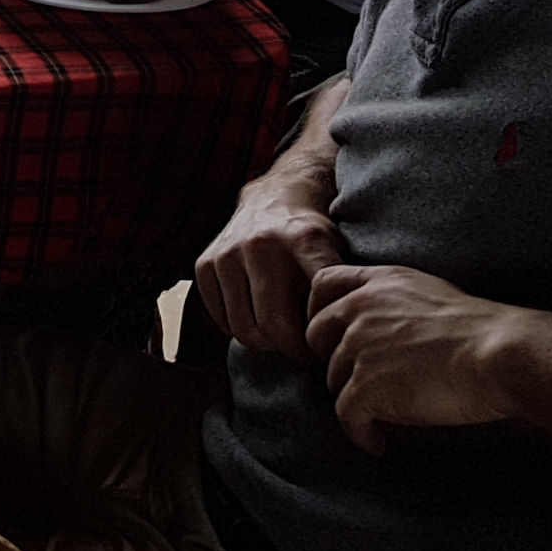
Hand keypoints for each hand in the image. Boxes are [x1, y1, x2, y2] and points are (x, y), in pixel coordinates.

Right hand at [196, 171, 344, 357]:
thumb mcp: (338, 252)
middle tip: (305, 353)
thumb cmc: (312, 237)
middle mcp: (262, 244)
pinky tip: (258, 319)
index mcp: (304, 239)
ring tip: (283, 338)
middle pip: (274, 326)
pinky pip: (222, 321)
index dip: (319, 341)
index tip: (326, 348)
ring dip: (266, 345)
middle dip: (293, 351)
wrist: (274, 197)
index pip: (313, 310)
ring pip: (245, 329)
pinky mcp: (205, 263)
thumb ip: (340, 290)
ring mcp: (229, 253)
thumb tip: (346, 341)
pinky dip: (240, 330)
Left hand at [305, 263, 525, 453]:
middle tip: (351, 379)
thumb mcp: (428, 291)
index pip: (324, 283)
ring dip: (350, 398)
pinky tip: (376, 443)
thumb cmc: (480, 330)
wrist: (498, 354)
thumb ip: (395, 299)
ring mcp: (360, 348)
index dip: (318, 308)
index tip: (328, 332)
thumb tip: (385, 320)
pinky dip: (359, 433)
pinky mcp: (367, 386)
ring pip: (333, 378)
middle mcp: (360, 310)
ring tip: (374, 415)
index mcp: (378, 283)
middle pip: (317, 333)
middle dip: (328, 357)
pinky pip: (346, 416)